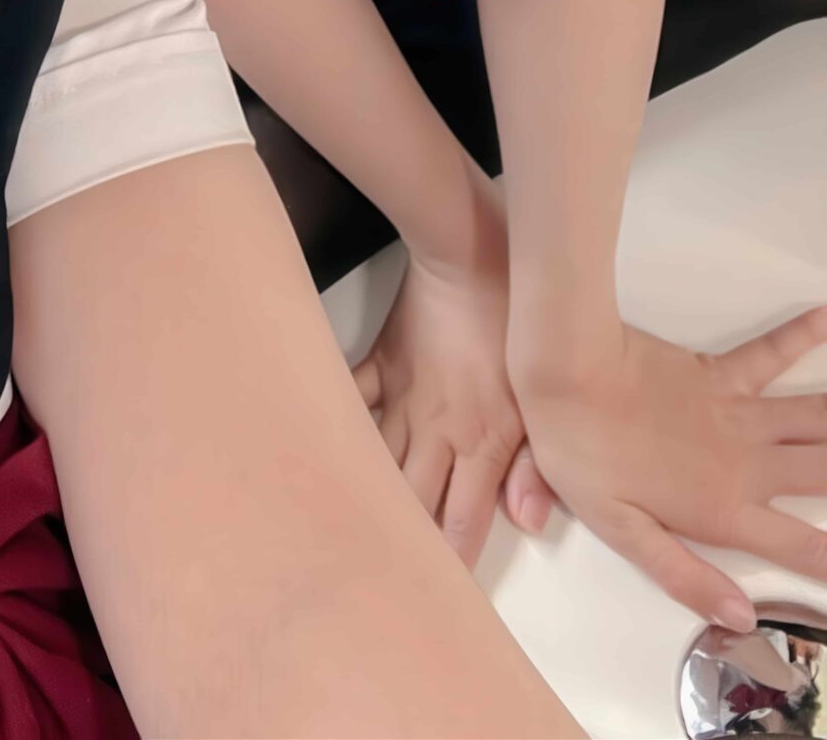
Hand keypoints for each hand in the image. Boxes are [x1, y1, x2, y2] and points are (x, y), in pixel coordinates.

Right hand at [354, 241, 538, 568]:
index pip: (460, 522)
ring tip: (340, 523)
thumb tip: (530, 522)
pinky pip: (351, 397)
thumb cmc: (519, 330)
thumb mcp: (542, 403)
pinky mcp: (381, 363)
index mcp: (479, 446)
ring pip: (375, 458)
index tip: (437, 594)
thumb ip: (536, 466)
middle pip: (410, 500)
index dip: (448, 563)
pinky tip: (313, 437)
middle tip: (382, 571)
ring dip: (362, 491)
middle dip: (399, 540)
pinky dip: (334, 417)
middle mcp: (435, 432)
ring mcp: (402, 398)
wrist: (477, 261)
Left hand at [507, 307, 826, 629]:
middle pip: (824, 475)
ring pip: (816, 419)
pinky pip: (771, 353)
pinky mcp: (719, 370)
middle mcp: (745, 462)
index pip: (797, 546)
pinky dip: (804, 334)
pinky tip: (824, 315)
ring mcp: (737, 412)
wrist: (566, 373)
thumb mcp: (622, 532)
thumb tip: (740, 616)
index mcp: (722, 508)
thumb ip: (684, 576)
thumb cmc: (583, 453)